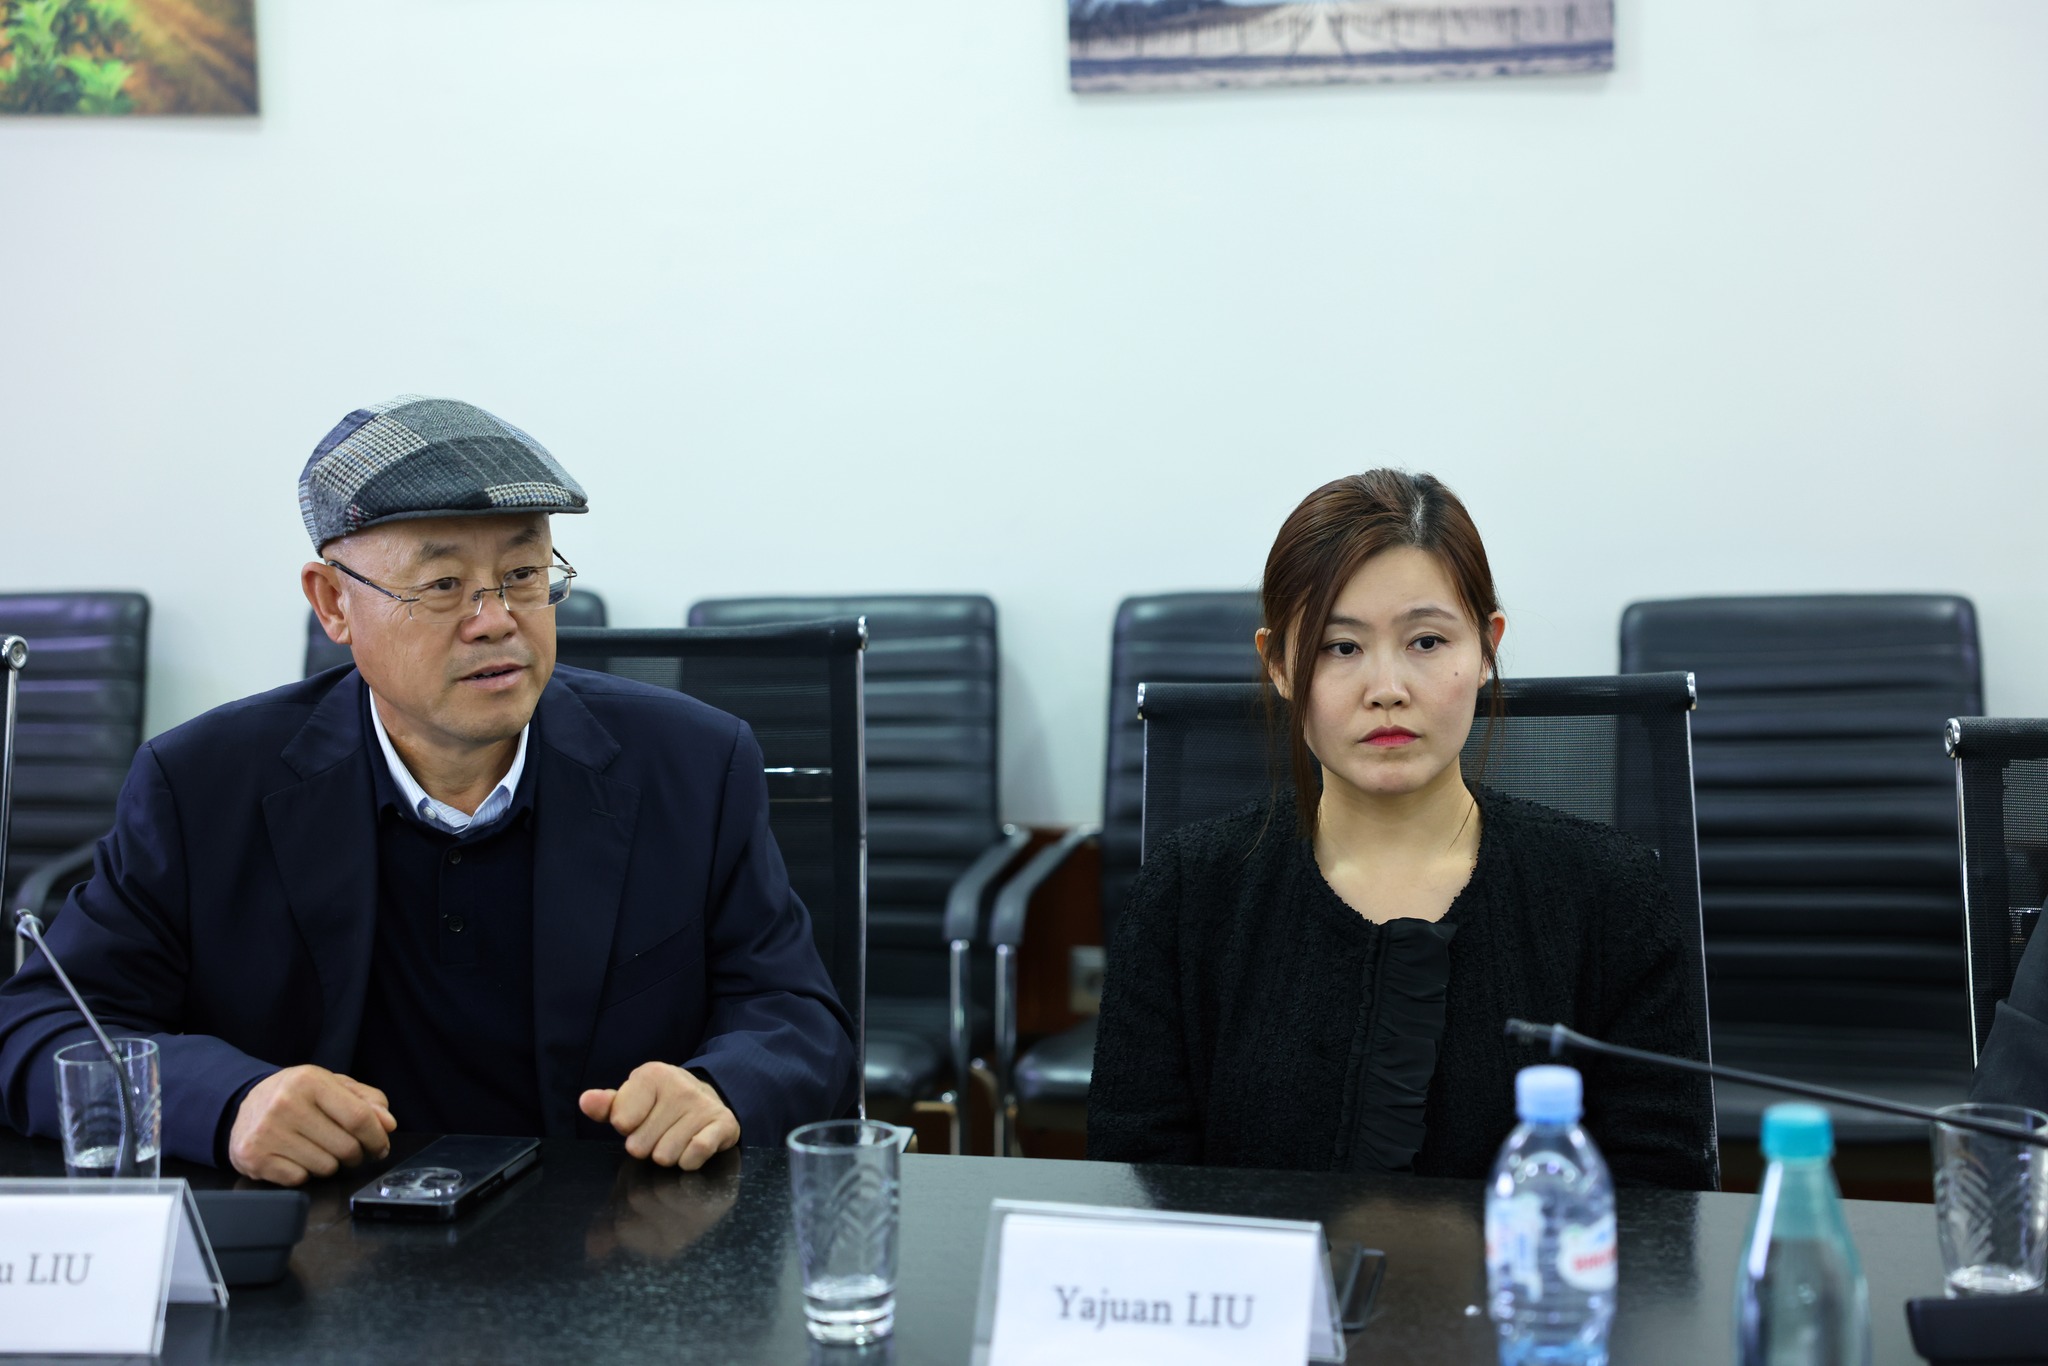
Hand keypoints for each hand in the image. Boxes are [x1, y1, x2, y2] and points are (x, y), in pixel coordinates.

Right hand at [228, 1065, 395, 1185]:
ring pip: (326, 1167)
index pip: (358, 1117)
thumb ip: (366, 1100)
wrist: (244, 1106)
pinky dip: (305, 1173)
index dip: (377, 1137)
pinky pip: (300, 1179)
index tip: (381, 1146)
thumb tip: (387, 1124)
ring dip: (330, 1163)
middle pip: (345, 1147)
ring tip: (318, 1148)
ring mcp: (266, 1133)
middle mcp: (285, 1104)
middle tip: (350, 1150)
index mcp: (308, 1081)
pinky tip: (296, 1156)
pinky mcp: (255, 1158)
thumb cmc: (297, 1096)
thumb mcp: (332, 1085)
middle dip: (356, 1154)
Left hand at [578, 1063, 738, 1170]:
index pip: (621, 1122)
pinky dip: (688, 1161)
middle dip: (647, 1146)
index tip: (640, 1118)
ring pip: (665, 1157)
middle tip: (660, 1131)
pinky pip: (694, 1156)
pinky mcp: (722, 1123)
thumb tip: (586, 1101)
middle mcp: (679, 1086)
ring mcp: (703, 1105)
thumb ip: (606, 1105)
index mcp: (652, 1075)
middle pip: (640, 1146)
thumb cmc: (660, 1103)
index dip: (628, 1128)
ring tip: (676, 1138)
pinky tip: (691, 1147)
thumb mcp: (631, 1099)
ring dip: (668, 1155)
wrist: (707, 1097)